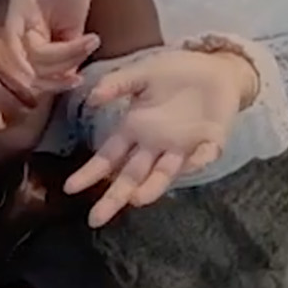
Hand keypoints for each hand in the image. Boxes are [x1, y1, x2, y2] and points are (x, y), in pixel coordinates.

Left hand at [4, 0, 96, 90]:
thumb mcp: (75, 25)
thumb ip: (70, 49)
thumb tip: (72, 75)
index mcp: (38, 41)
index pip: (42, 75)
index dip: (59, 84)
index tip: (79, 82)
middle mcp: (25, 37)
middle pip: (38, 74)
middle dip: (62, 76)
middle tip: (83, 67)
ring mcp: (19, 26)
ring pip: (34, 62)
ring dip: (66, 57)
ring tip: (89, 41)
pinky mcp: (16, 14)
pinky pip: (15, 45)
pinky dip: (30, 59)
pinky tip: (57, 57)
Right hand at [63, 45, 257, 226]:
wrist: (217, 68)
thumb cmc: (177, 72)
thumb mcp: (142, 72)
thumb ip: (117, 83)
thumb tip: (91, 98)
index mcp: (135, 128)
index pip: (109, 157)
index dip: (91, 173)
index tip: (70, 188)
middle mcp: (155, 144)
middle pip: (131, 176)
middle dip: (114, 196)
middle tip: (96, 219)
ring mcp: (183, 147)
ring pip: (164, 173)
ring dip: (152, 188)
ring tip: (137, 199)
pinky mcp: (210, 142)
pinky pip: (203, 156)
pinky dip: (198, 161)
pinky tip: (189, 163)